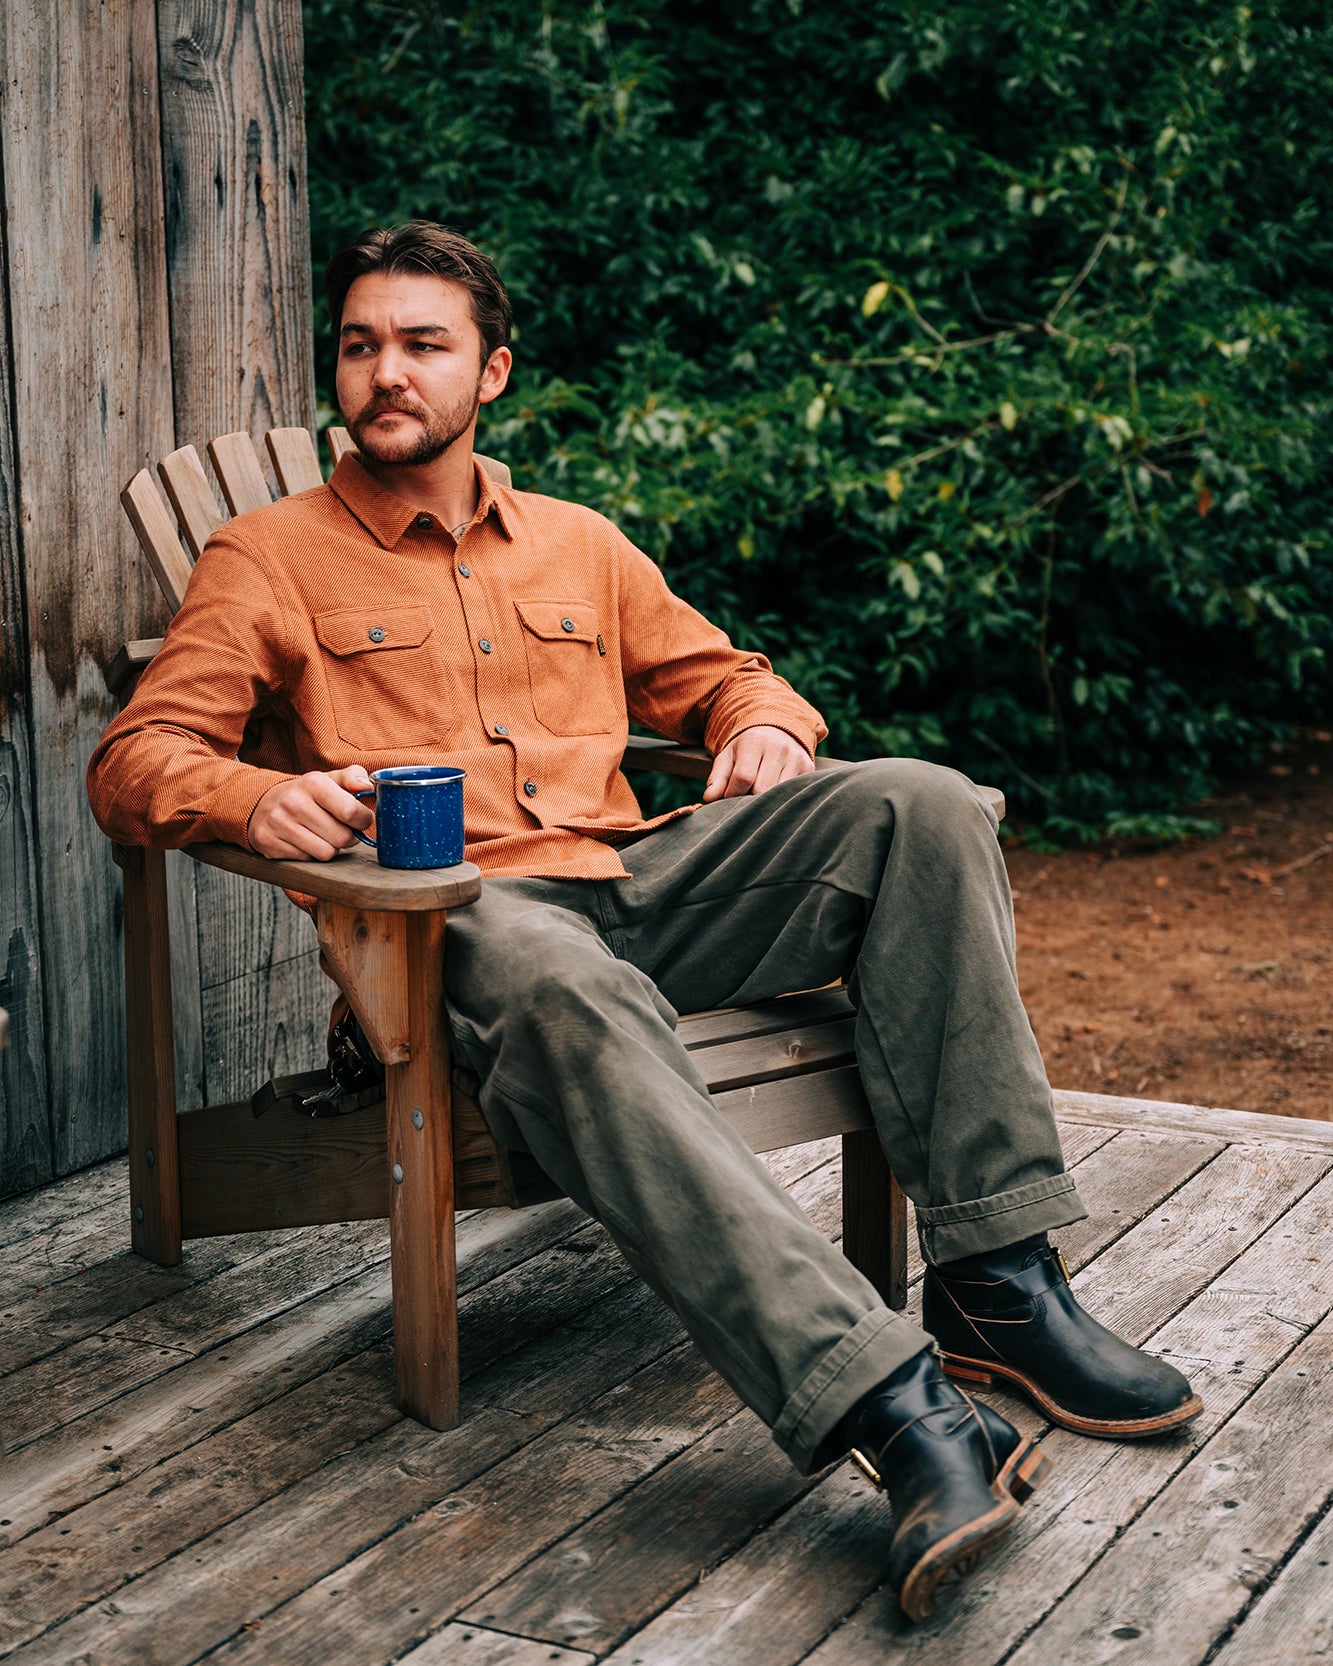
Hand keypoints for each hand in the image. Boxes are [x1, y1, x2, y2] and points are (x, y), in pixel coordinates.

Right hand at [248, 766, 374, 859]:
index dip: (364, 820)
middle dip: (348, 837)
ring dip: (330, 847)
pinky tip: (305, 841)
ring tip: (323, 835)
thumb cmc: (308, 794)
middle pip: (342, 837)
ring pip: (326, 853)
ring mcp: (279, 824)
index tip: (361, 820)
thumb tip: (367, 787)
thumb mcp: (331, 779)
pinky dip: (310, 854)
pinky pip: (307, 860)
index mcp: (313, 783)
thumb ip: (354, 778)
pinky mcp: (269, 843)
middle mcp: (293, 802)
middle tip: (342, 830)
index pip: (351, 811)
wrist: (265, 804)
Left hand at [703, 726, 814, 800]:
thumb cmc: (747, 748)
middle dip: (749, 800)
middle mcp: (778, 748)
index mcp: (754, 741)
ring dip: (767, 803)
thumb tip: (709, 799)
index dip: (733, 794)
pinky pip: (794, 794)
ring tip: (758, 800)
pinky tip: (775, 798)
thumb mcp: (729, 756)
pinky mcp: (808, 769)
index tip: (728, 799)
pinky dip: (782, 800)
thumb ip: (718, 777)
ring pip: (780, 795)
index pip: (743, 778)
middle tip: (743, 800)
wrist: (778, 730)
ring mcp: (796, 758)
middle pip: (762, 789)